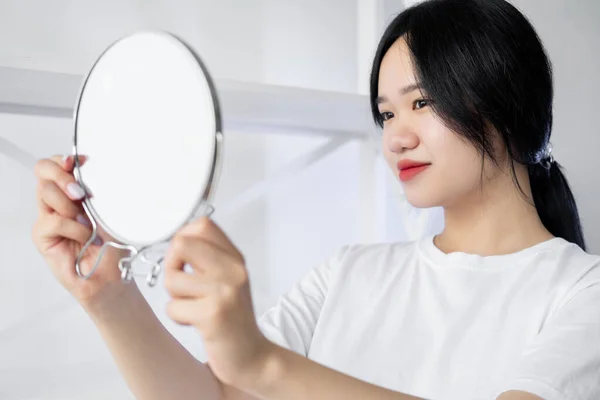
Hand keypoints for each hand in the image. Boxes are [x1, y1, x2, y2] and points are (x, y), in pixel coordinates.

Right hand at [32, 155, 129, 306]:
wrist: (113, 276)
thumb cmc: (115, 244)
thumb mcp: (112, 210)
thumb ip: (99, 190)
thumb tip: (95, 170)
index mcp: (74, 190)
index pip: (58, 162)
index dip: (66, 158)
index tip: (84, 161)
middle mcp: (58, 200)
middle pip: (43, 169)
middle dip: (62, 175)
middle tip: (81, 193)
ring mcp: (48, 216)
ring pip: (46, 191)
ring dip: (70, 205)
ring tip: (89, 223)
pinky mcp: (43, 235)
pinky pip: (53, 221)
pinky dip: (74, 228)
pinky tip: (87, 237)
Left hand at [163, 217, 272, 388]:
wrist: (252, 357)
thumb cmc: (233, 320)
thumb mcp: (227, 280)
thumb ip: (207, 259)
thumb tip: (175, 242)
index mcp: (235, 259)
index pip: (202, 225)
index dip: (182, 238)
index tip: (182, 259)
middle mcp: (233, 270)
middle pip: (182, 245)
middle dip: (171, 266)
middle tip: (182, 286)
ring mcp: (225, 291)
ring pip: (172, 279)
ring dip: (175, 298)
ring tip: (193, 308)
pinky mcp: (214, 314)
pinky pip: (173, 308)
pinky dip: (179, 318)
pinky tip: (197, 324)